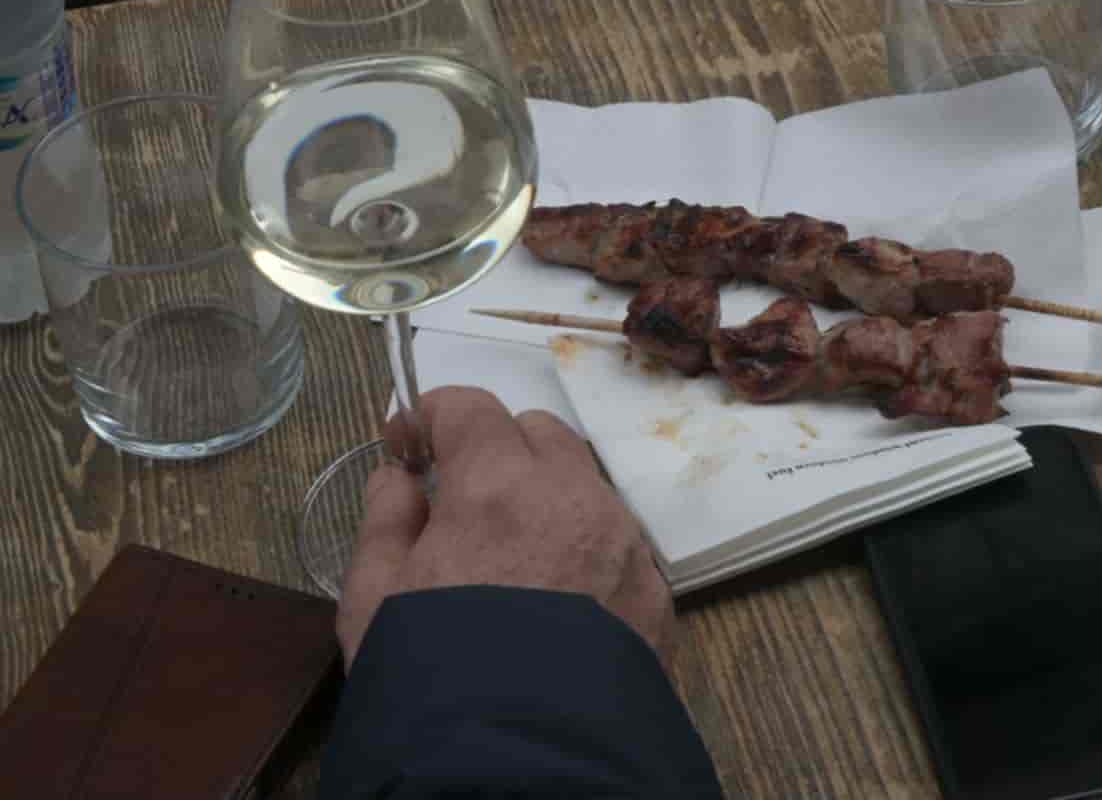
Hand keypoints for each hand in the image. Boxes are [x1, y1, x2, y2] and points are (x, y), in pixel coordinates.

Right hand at [335, 385, 674, 669]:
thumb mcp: (373, 602)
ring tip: (508, 552)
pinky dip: (583, 546)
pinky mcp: (656, 593)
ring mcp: (625, 544)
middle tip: (457, 494)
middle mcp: (575, 498)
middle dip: (496, 446)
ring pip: (586, 484)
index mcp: (499, 486)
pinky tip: (554, 597)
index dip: (431, 414)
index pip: (471, 407)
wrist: (525, 770)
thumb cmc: (433, 678)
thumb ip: (386, 522)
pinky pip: (617, 541)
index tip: (405, 443)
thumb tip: (399, 477)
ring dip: (545, 494)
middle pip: (539, 432)